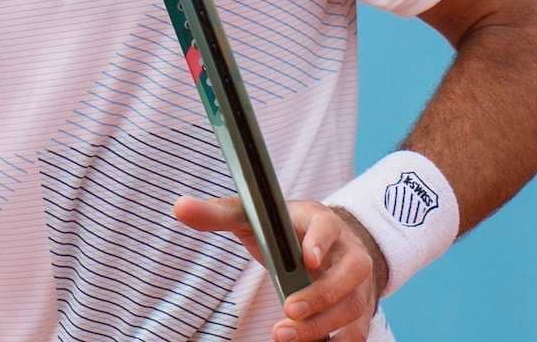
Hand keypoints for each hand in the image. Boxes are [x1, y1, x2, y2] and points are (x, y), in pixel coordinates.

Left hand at [173, 196, 386, 341]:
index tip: (307, 258)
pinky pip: (355, 332)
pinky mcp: (357, 309)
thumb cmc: (284, 230)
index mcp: (322, 221)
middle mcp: (347, 251)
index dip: (320, 242)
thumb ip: (219, 213)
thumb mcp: (254, 216)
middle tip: (289, 310)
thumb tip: (180, 208)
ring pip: (353, 307)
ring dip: (323, 325)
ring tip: (284, 336)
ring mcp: (357, 283)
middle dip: (322, 294)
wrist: (327, 244)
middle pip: (350, 272)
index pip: (327, 226)